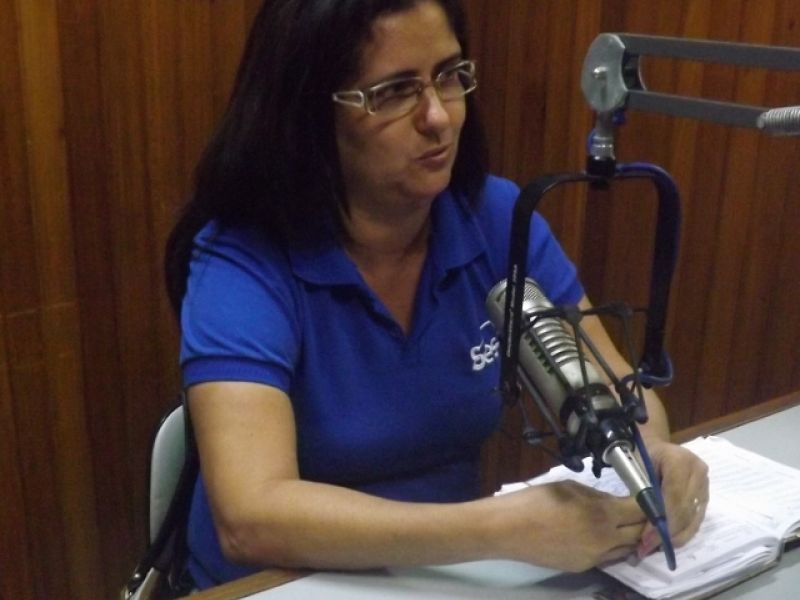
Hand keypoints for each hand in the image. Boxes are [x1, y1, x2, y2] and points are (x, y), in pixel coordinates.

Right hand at [496, 480, 646, 571]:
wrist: (510, 529)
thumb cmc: (537, 500)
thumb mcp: (571, 487)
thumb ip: (598, 496)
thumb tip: (614, 502)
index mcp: (602, 513)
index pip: (641, 510)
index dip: (649, 502)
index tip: (649, 496)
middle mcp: (605, 539)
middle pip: (640, 533)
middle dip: (644, 521)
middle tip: (641, 510)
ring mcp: (596, 557)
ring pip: (627, 549)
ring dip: (631, 537)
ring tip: (625, 524)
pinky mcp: (584, 567)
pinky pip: (608, 556)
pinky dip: (612, 546)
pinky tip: (602, 535)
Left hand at [637, 442, 708, 556]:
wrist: (656, 445)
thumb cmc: (641, 454)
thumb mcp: (636, 468)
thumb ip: (642, 492)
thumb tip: (645, 524)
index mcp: (679, 460)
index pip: (673, 497)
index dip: (661, 520)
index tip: (645, 538)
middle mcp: (698, 471)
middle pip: (685, 510)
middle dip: (666, 533)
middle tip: (646, 548)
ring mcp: (705, 484)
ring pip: (693, 518)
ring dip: (675, 537)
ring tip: (655, 548)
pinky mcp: (706, 495)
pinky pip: (696, 518)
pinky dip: (682, 532)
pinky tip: (668, 541)